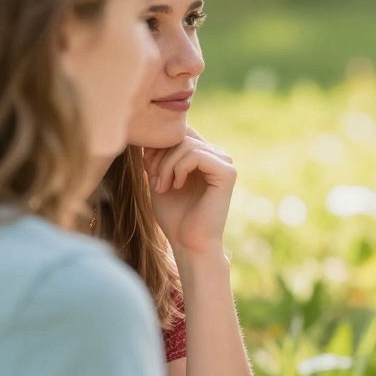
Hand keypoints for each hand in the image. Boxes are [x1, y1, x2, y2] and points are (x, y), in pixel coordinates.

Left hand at [143, 128, 235, 258]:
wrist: (189, 243)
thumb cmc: (174, 216)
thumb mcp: (159, 178)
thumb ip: (157, 156)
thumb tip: (150, 134)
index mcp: (205, 155)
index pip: (180, 131)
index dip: (160, 145)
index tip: (148, 168)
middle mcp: (218, 156)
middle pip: (182, 135)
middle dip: (161, 156)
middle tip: (153, 179)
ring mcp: (225, 163)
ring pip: (187, 144)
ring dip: (167, 165)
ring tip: (161, 186)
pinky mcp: (227, 173)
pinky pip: (197, 155)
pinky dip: (179, 168)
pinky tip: (176, 185)